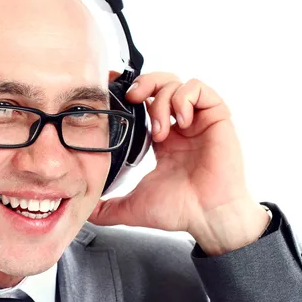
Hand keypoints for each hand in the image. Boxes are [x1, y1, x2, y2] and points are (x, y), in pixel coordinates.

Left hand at [89, 72, 269, 254]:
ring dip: (162, 101)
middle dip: (144, 84)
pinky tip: (180, 123)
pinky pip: (199, 89)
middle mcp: (180, 126)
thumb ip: (107, 208)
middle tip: (134, 100)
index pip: (145, 102)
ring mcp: (198, 120)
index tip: (114, 94)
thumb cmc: (180, 211)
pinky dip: (184, 99)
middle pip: (161, 84)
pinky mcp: (216, 117)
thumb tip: (86, 211)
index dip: (130, 92)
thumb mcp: (132, 206)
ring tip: (161, 131)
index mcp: (162, 139)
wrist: (208, 218)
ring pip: (176, 83)